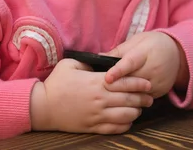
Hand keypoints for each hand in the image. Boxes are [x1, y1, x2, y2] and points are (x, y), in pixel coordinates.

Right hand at [30, 58, 153, 133]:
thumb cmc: (56, 84)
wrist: (42, 107)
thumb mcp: (70, 64)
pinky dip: (125, 126)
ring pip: (125, 116)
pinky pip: (114, 129)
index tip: (148, 83)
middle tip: (150, 97)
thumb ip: (88, 62)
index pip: (125, 82)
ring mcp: (97, 115)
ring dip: (136, 112)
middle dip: (143, 99)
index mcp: (96, 82)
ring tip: (139, 109)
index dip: (140, 83)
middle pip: (130, 100)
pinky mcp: (92, 127)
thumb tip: (100, 62)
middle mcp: (100, 99)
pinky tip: (128, 121)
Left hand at [103, 31, 188, 98]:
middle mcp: (153, 69)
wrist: (178, 54)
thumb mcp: (137, 40)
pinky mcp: (160, 92)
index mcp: (145, 53)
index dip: (118, 71)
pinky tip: (123, 96)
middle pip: (132, 81)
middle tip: (101, 89)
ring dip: (123, 94)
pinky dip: (133, 98)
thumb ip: (119, 50)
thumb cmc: (152, 44)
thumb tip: (99, 58)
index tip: (107, 78)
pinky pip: (143, 99)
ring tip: (109, 94)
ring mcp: (158, 82)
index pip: (131, 63)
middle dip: (116, 86)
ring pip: (136, 93)